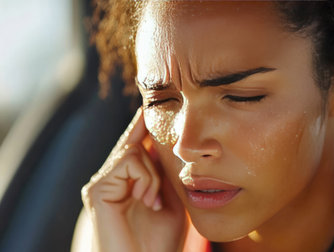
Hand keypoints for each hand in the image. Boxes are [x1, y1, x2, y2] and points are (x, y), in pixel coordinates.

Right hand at [81, 108, 186, 251]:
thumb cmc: (159, 240)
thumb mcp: (170, 200)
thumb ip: (164, 173)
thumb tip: (164, 145)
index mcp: (126, 182)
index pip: (134, 146)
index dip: (141, 126)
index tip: (148, 106)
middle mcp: (110, 180)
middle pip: (133, 144)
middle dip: (150, 145)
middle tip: (161, 165)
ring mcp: (101, 184)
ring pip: (133, 151)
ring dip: (153, 175)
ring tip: (153, 201)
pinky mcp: (97, 190)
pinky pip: (128, 163)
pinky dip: (146, 179)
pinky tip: (147, 201)